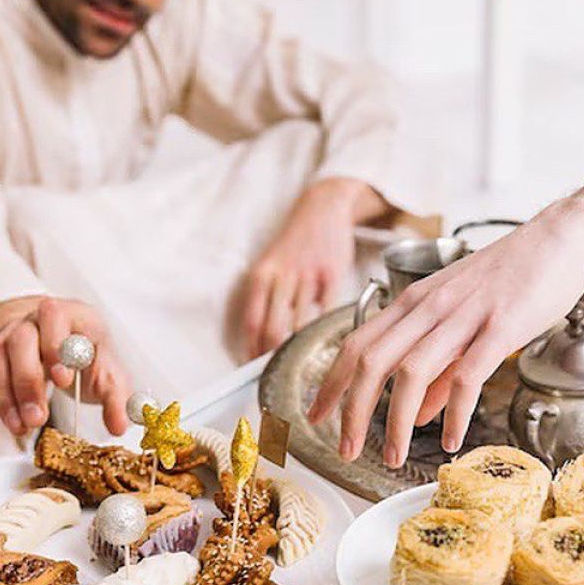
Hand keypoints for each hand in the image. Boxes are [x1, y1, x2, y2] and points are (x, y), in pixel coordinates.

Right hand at [0, 296, 130, 437]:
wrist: (64, 348)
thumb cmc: (89, 355)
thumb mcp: (108, 373)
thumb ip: (115, 399)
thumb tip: (119, 426)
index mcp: (72, 314)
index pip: (57, 319)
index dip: (57, 347)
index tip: (63, 379)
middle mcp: (37, 318)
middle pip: (24, 338)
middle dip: (29, 379)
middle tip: (40, 415)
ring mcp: (13, 332)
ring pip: (2, 356)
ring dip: (13, 395)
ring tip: (29, 425)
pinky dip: (4, 403)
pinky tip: (17, 425)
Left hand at [243, 178, 390, 358]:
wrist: (323, 207)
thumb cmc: (295, 243)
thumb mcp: (271, 265)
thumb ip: (266, 298)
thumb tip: (262, 341)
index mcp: (261, 276)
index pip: (252, 323)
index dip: (251, 352)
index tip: (252, 372)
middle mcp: (281, 276)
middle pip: (273, 328)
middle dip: (274, 358)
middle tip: (280, 377)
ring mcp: (307, 276)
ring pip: (300, 324)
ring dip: (301, 349)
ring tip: (304, 367)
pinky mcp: (332, 274)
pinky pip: (327, 311)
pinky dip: (324, 331)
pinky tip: (324, 343)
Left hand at [307, 177, 583, 465]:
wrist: (560, 235)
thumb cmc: (512, 277)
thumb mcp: (463, 316)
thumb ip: (438, 367)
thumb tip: (416, 412)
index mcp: (415, 301)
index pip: (358, 344)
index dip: (331, 383)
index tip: (314, 416)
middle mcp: (430, 306)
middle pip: (372, 361)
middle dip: (351, 411)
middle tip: (345, 450)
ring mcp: (464, 314)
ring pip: (411, 371)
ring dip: (395, 421)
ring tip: (391, 457)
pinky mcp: (501, 325)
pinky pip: (467, 375)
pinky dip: (453, 413)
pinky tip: (448, 441)